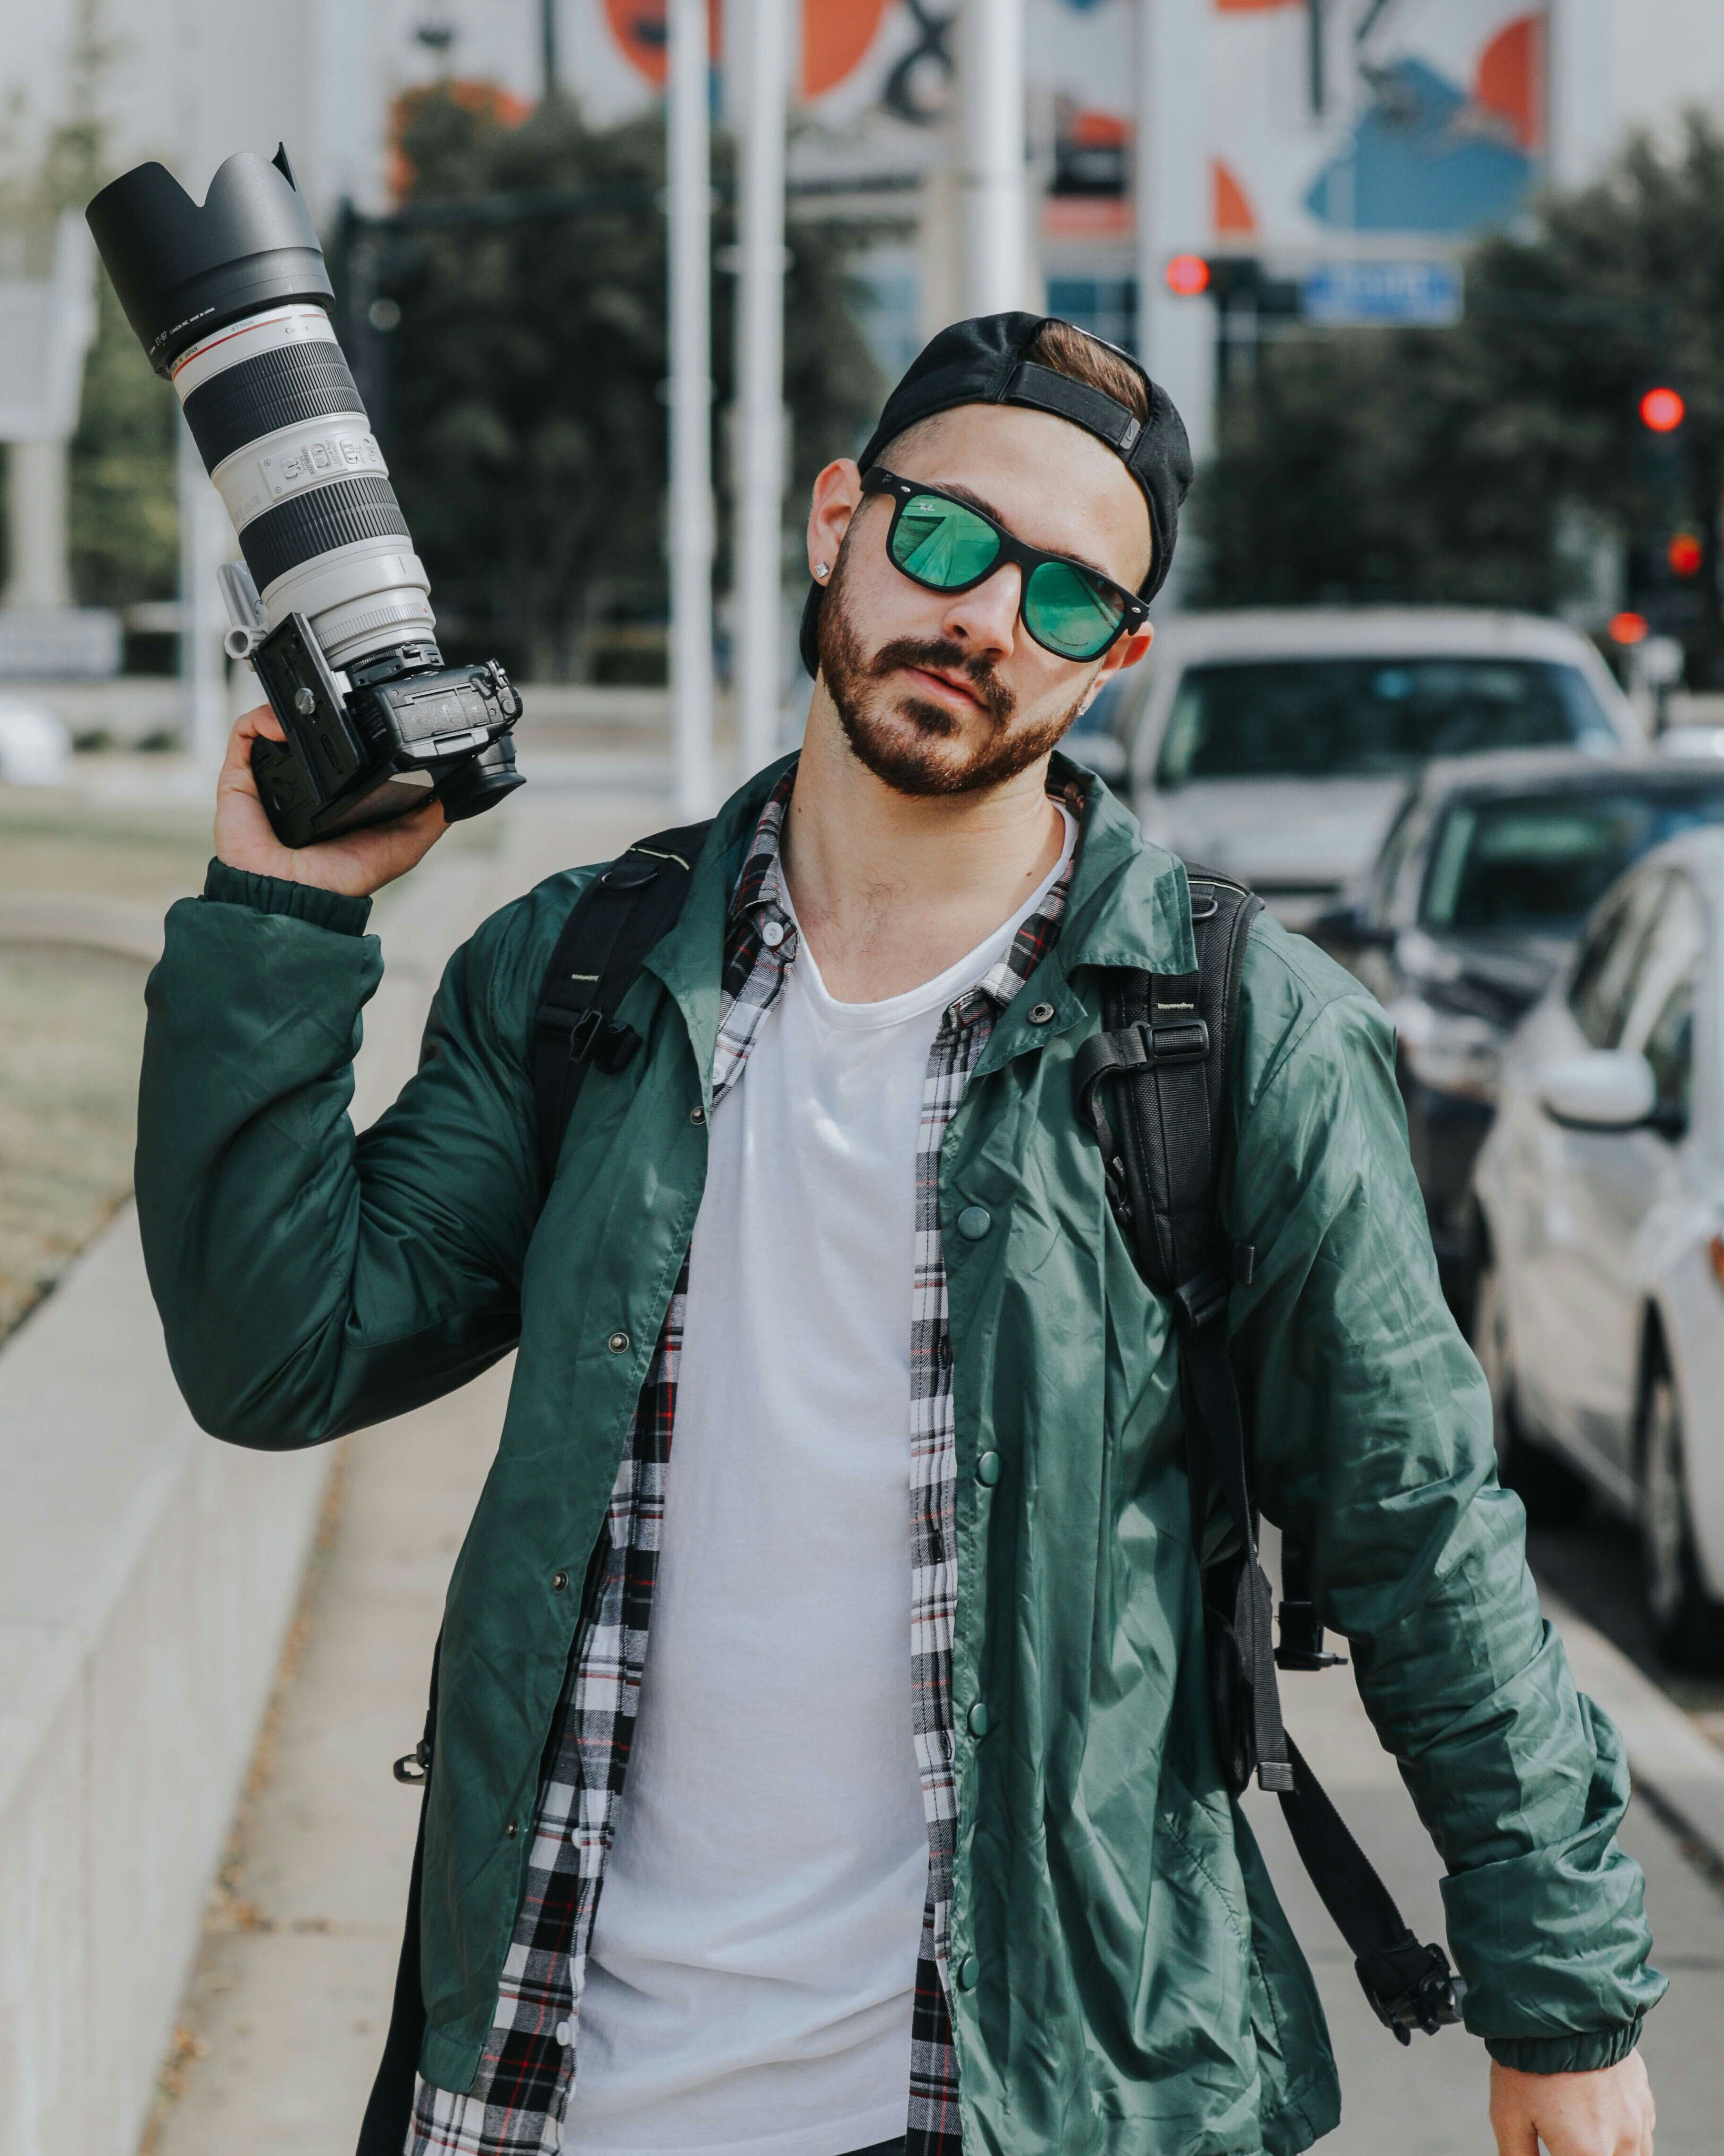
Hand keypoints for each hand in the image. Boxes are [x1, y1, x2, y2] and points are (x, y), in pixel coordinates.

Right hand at [215, 702, 447, 897]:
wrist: (293, 896)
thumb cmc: (340, 882)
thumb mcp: (402, 846)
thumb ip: (428, 816)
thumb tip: (456, 786)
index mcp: (335, 795)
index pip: (342, 749)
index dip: (353, 727)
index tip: (371, 710)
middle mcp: (301, 783)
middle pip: (307, 729)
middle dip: (322, 709)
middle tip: (342, 700)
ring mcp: (269, 777)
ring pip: (276, 722)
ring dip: (294, 706)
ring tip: (315, 705)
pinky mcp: (240, 776)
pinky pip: (246, 732)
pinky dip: (263, 717)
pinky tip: (285, 724)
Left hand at [1490, 2052, 1653, 2154]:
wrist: (1560, 2001)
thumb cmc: (1529, 2058)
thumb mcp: (1508, 2113)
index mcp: (1587, 2154)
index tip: (1554, 2148)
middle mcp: (1623, 2142)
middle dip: (1584, 2153)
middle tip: (1565, 2137)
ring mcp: (1639, 2118)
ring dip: (1611, 2151)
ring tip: (1581, 2131)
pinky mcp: (1644, 2096)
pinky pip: (1641, 2133)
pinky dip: (1625, 2136)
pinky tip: (1599, 2118)